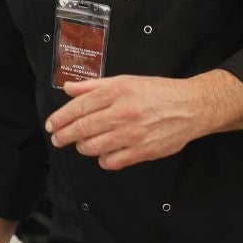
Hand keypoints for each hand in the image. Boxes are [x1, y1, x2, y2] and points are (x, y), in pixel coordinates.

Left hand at [46, 74, 209, 169]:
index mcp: (117, 91)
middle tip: (58, 139)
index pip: (78, 107)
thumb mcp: (125, 81)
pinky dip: (103, 159)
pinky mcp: (142, 151)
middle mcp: (123, 112)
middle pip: (82, 129)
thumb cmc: (158, 92)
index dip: (60, 118)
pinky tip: (104, 153)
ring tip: (83, 143)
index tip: (52, 125)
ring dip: (83, 147)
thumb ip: (95, 86)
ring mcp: (133, 133)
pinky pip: (111, 162)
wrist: (191, 107)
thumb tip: (69, 89)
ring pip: (93, 147)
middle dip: (64, 136)